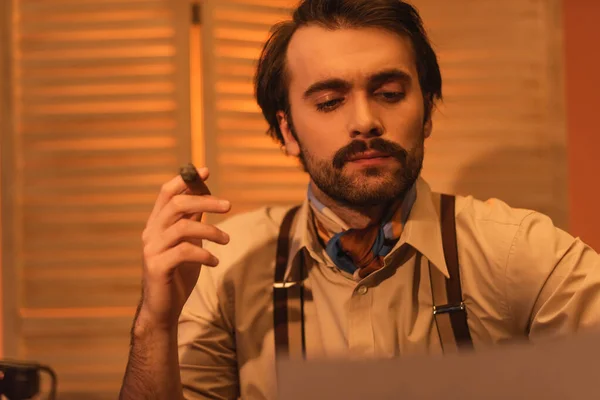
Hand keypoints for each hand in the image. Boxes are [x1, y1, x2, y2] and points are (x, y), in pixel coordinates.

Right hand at [136, 167, 230, 331]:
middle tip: (229, 205)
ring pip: (183, 228)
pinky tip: (215, 261)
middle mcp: (151, 233)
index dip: (185, 180)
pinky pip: (184, 252)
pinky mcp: (156, 267)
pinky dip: (204, 254)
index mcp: (157, 224)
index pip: (166, 193)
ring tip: (227, 240)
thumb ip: (192, 220)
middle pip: (176, 205)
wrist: (164, 307)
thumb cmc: (178, 272)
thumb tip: (205, 196)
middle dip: (205, 201)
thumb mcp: (188, 242)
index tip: (206, 171)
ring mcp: (151, 250)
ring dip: (210, 230)